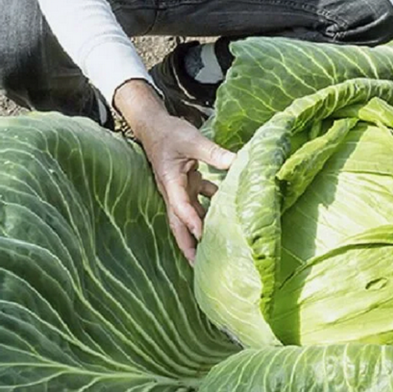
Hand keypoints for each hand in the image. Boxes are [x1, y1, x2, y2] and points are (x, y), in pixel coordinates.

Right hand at [115, 79, 234, 262]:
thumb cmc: (169, 133)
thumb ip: (214, 152)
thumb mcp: (192, 140)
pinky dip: (211, 209)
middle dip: (187, 245)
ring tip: (213, 250)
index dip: (192, 222)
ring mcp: (180, 189)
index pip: (181, 206)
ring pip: (189, 217)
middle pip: (179, 224)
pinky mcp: (187, 183)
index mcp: (170, 182)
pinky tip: (227, 215)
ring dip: (200, 232)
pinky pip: (200, 201)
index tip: (203, 236)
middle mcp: (173, 191)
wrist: (154, 125)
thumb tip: (238, 161)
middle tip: (198, 266)